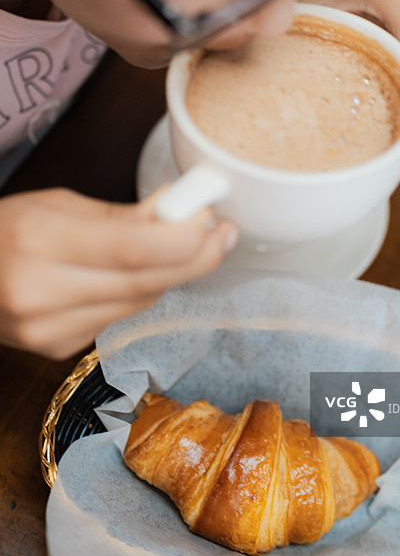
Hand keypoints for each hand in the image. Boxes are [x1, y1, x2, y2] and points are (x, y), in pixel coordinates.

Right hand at [0, 187, 237, 358]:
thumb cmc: (7, 230)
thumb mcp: (58, 205)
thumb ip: (122, 216)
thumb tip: (183, 212)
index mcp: (39, 243)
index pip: (132, 250)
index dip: (186, 240)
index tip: (218, 225)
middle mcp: (41, 293)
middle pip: (144, 284)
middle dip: (194, 259)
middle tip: (222, 236)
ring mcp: (47, 330)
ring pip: (139, 304)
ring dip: (169, 275)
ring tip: (179, 246)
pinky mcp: (57, 350)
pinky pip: (119, 318)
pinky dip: (138, 295)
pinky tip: (133, 275)